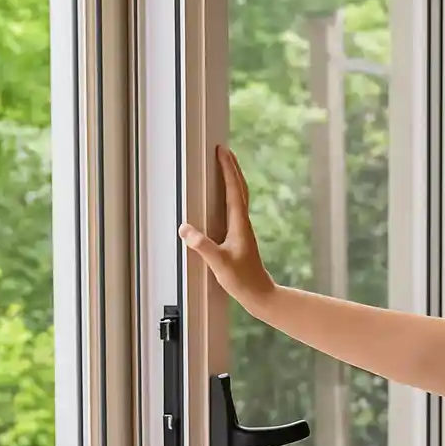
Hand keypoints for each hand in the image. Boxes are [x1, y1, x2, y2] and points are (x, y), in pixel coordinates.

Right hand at [179, 145, 276, 309]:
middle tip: (224, 151)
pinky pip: (235, 208)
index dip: (228, 170)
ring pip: (239, 197)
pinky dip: (231, 195)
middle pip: (240, 188)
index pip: (233, 190)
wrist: (259, 294)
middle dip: (232, 168)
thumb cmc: (242, 280)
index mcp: (239, 224)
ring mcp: (243, 229)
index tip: (222, 152)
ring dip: (233, 179)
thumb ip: (202, 245)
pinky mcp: (240, 237)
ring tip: (225, 167)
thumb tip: (185, 228)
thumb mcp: (218, 263)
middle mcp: (243, 223)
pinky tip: (224, 198)